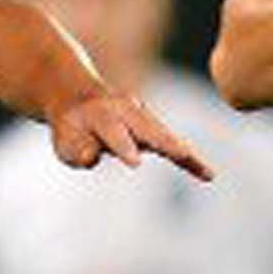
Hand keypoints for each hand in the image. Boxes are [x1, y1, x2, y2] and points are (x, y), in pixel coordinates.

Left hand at [51, 87, 214, 180]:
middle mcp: (126, 111)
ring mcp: (143, 117)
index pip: (114, 133)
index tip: (135, 163)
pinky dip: (188, 159)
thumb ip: (77, 151)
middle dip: (167, 143)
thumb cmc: (71, 129)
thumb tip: (90, 158)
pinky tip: (208, 175)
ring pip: (166, 137)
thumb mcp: (64, 142)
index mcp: (101, 114)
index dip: (124, 147)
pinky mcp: (153, 129)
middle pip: (150, 130)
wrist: (79, 98)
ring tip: (207, 172)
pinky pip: (172, 146)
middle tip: (184, 155)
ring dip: (185, 153)